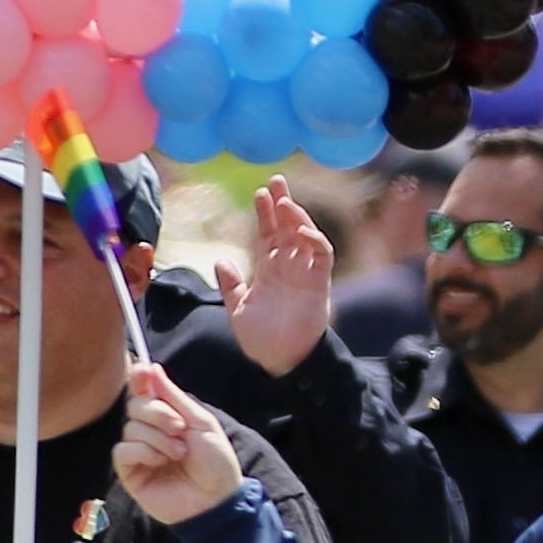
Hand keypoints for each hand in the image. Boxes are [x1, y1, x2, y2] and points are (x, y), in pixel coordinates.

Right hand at [112, 363, 247, 522]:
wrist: (216, 499)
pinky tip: (161, 462)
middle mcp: (150, 430)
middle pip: (134, 405)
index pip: (144, 390)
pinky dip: (143, 451)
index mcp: (168, 415)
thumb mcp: (200, 422)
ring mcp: (139, 451)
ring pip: (130, 428)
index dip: (140, 378)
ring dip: (158, 438)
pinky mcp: (130, 472)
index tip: (143, 371)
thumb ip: (174, 396)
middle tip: (180, 428)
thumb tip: (151, 368)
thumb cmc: (215, 462)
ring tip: (179, 454)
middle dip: (157, 413)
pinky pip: (122, 450)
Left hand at [227, 179, 338, 376]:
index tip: (259, 193)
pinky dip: (314, 240)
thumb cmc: (260, 340)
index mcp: (269, 270)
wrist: (280, 361)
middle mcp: (288, 267)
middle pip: (287, 228)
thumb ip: (231, 284)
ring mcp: (304, 273)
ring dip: (297, 217)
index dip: (264, 214)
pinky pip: (322, 255)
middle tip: (276, 181)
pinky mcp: (319, 283)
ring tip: (284, 201)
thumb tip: (220, 260)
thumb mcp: (238, 308)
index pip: (268, 234)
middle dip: (283, 204)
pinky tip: (300, 229)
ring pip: (305, 236)